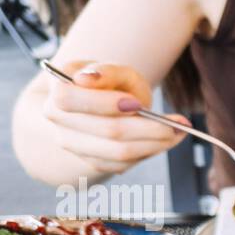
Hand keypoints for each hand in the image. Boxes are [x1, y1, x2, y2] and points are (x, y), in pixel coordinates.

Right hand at [42, 61, 188, 175]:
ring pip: (119, 153)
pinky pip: (124, 164)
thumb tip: (87, 78)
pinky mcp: (92, 161)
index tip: (137, 103)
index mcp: (57, 90)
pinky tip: (166, 140)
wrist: (106, 105)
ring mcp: (73, 145)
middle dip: (148, 128)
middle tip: (178, 123)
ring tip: (178, 131)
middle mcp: (58, 121)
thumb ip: (106, 71)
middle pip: (106, 131)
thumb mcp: (115, 70)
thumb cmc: (112, 83)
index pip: (70, 100)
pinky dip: (149, 152)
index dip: (105, 103)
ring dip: (155, 144)